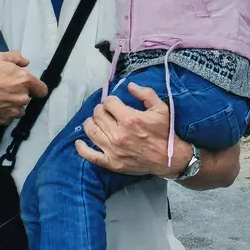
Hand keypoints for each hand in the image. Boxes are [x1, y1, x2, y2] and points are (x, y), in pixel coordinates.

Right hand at [0, 51, 47, 124]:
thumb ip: (16, 57)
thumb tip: (26, 63)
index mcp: (25, 81)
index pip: (42, 90)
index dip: (37, 88)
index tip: (29, 87)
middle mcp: (23, 98)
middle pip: (28, 98)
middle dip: (19, 94)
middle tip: (6, 89)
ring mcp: (13, 111)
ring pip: (19, 109)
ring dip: (13, 105)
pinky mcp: (4, 121)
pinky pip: (8, 118)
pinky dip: (4, 113)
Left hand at [75, 82, 191, 177]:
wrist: (170, 159)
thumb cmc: (165, 132)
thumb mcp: (161, 108)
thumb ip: (145, 93)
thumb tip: (129, 85)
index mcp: (130, 119)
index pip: (108, 102)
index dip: (111, 100)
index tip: (115, 103)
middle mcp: (119, 134)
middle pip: (98, 114)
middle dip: (101, 109)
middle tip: (107, 111)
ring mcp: (113, 150)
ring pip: (91, 130)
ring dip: (91, 122)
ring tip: (96, 121)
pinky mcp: (112, 163)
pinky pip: (91, 156)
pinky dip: (82, 148)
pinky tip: (79, 142)